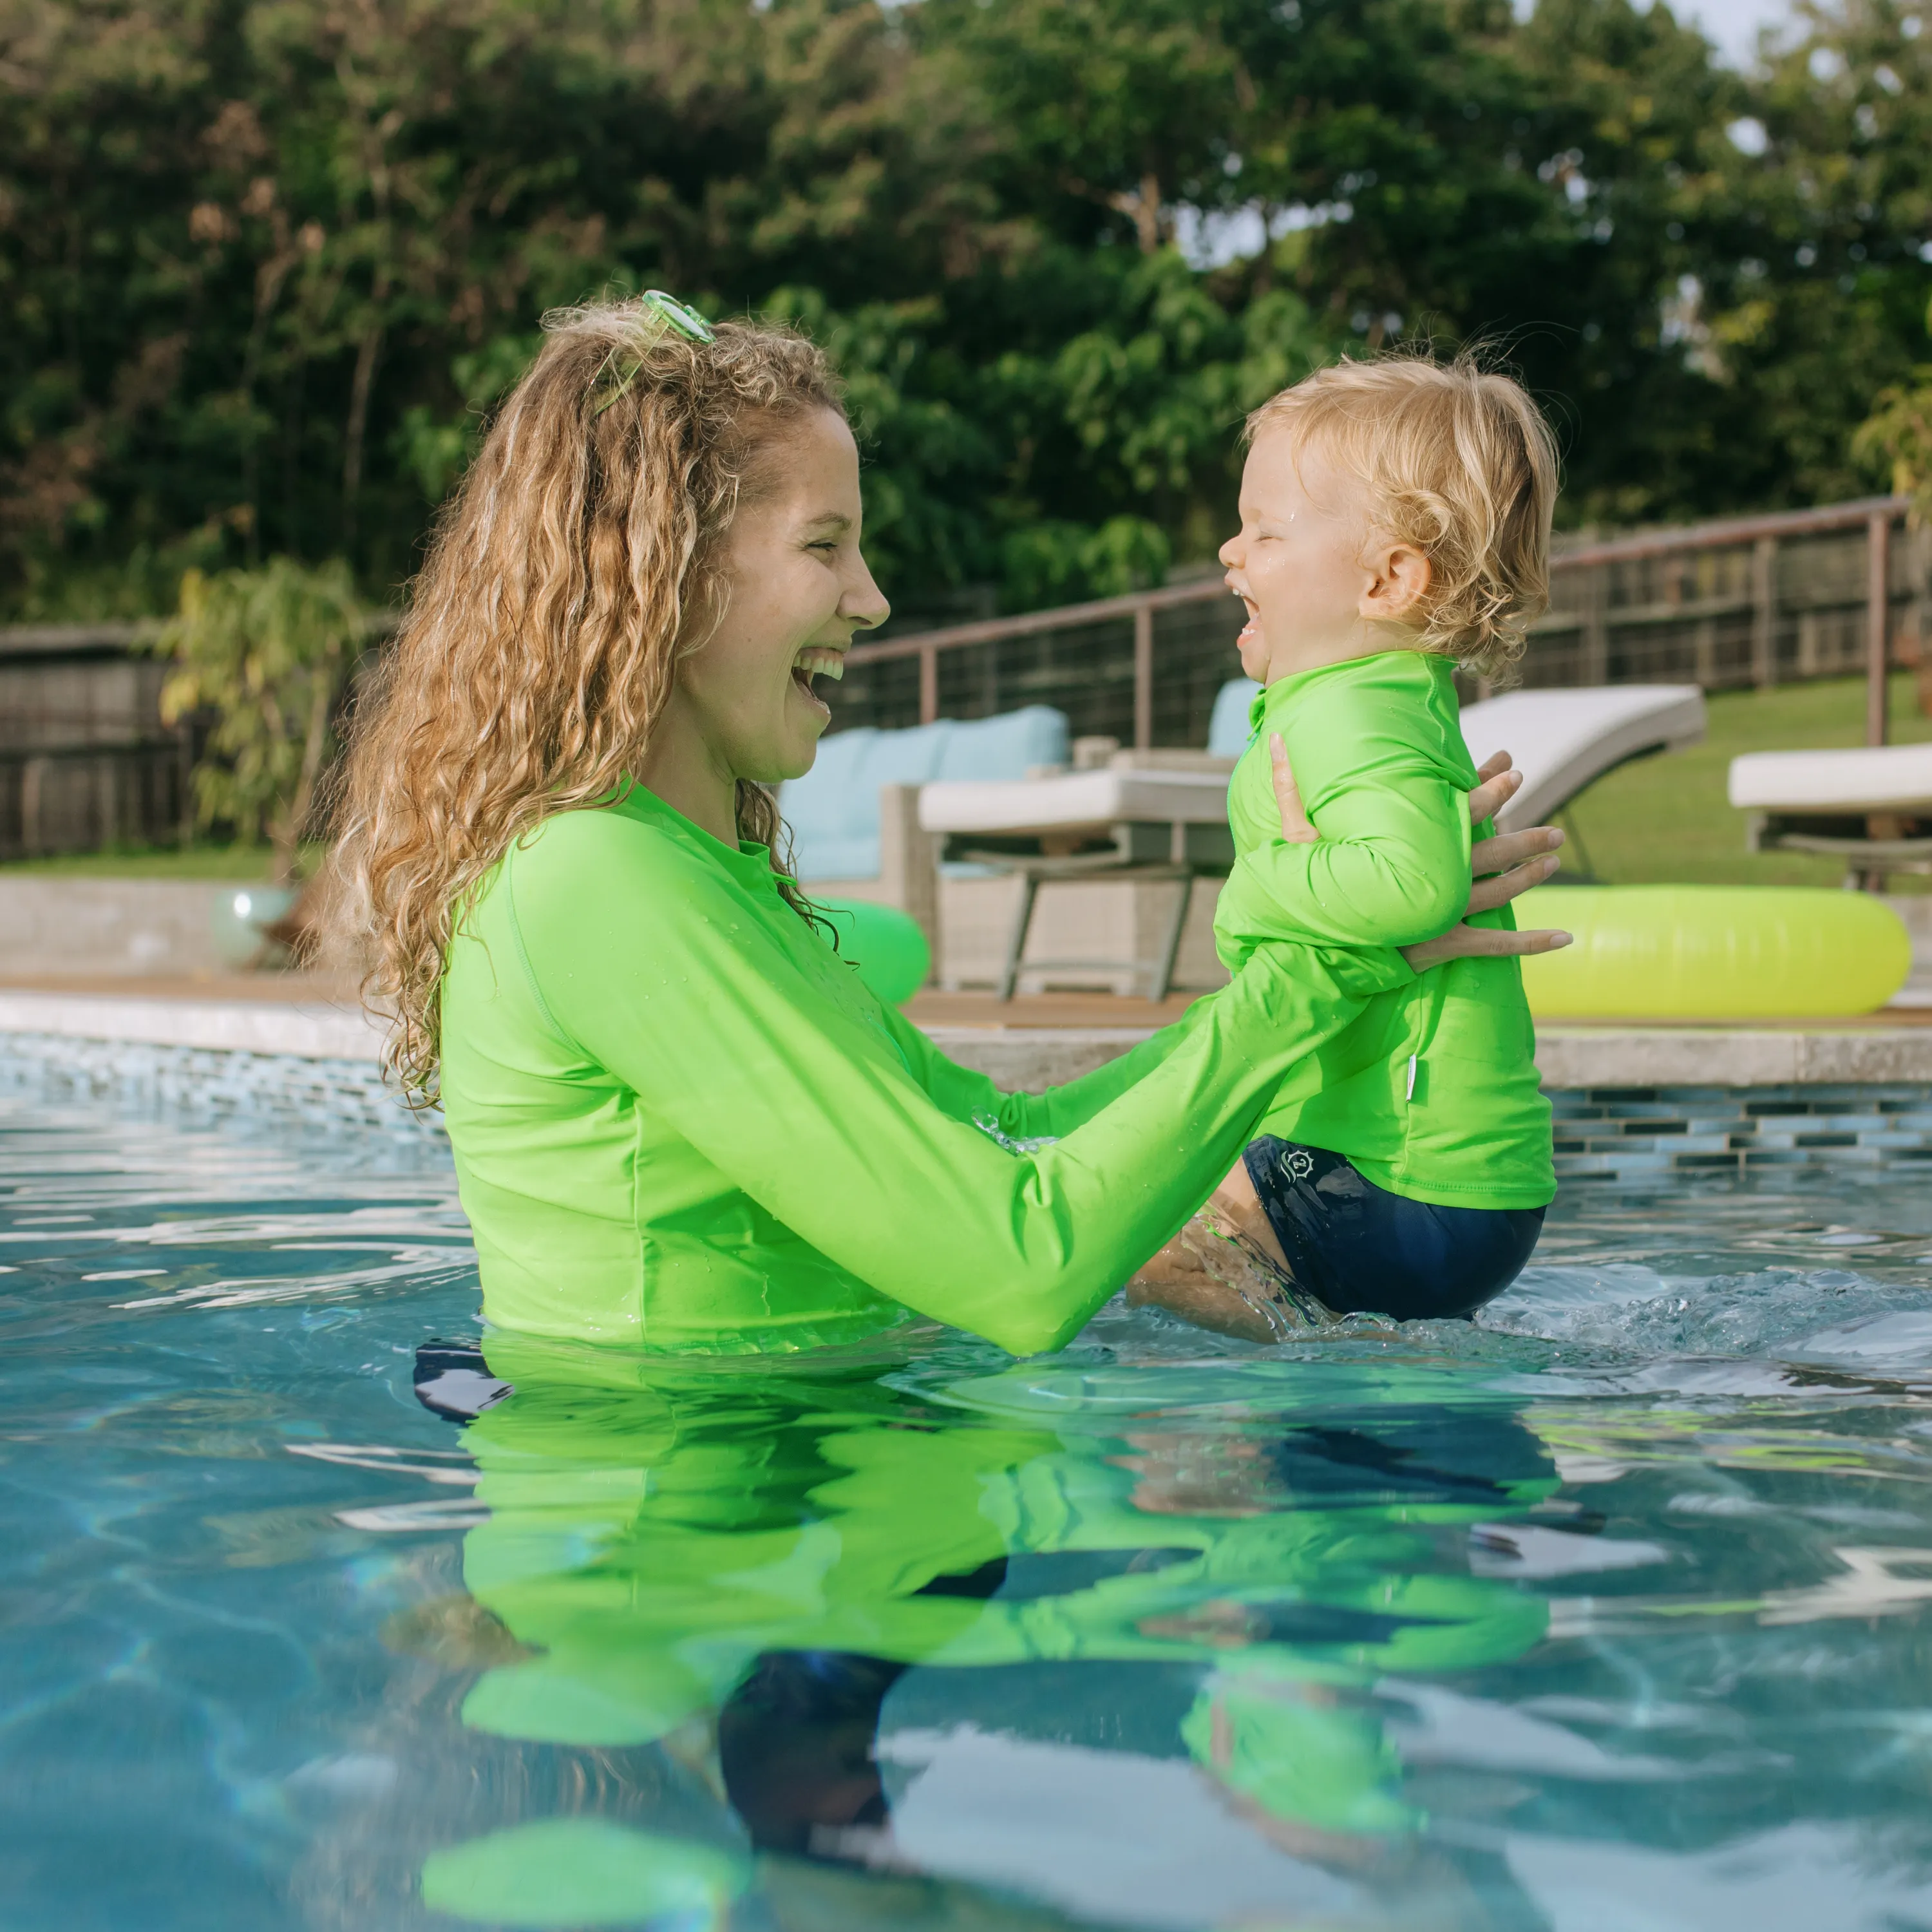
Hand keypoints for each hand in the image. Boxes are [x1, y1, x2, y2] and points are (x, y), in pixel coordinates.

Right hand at [1268, 737, 1571, 968]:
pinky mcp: (1444, 948)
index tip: (1513, 767)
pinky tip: (1565, 940)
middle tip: (1554, 826)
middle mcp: (1432, 879)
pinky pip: (1496, 946)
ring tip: (1555, 857)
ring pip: (1499, 892)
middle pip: (1491, 851)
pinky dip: (1531, 944)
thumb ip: (1289, 788)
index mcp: (1406, 851)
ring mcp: (1441, 915)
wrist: (1307, 955)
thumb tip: (1275, 740)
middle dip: (1525, 835)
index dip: (1489, 788)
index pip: (1458, 811)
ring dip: (1530, 874)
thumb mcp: (1292, 838)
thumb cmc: (1301, 895)